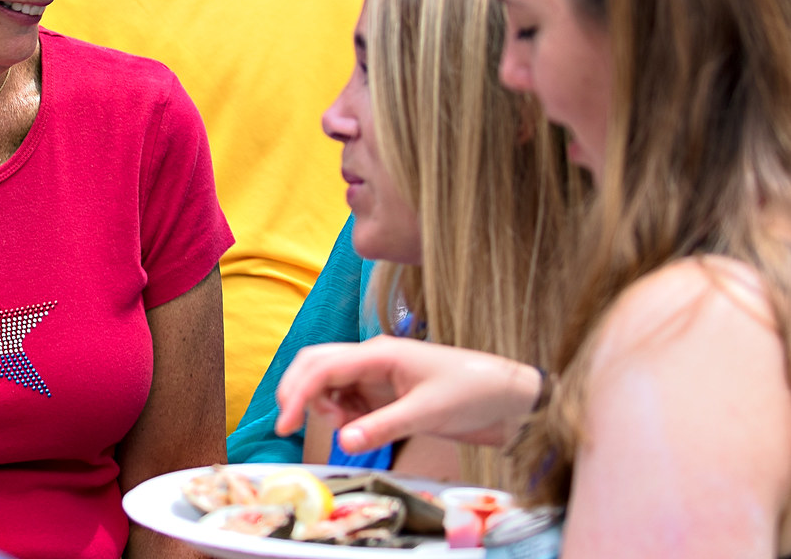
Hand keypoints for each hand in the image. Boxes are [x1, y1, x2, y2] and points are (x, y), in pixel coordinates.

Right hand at [274, 336, 541, 454]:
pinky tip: (355, 429)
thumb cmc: (473, 391)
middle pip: (317, 364)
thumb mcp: (428, 412)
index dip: (298, 392)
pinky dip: (341, 415)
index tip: (285, 423)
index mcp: (379, 352)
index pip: (323, 365)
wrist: (507, 398)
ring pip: (330, 382)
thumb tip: (343, 440)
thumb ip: (383, 426)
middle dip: (298, 390)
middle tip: (290, 424)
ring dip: (321, 404)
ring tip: (338, 427)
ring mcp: (378, 375)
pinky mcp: (385, 394)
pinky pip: (348, 400)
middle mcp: (373, 359)